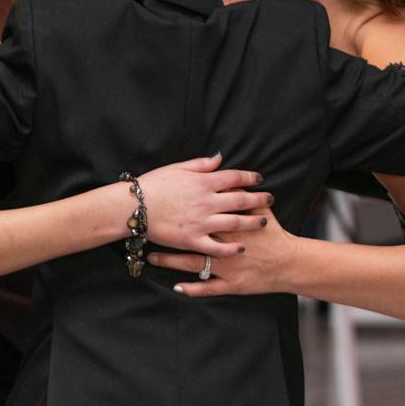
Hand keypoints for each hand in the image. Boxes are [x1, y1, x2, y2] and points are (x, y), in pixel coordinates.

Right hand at [136, 154, 269, 257]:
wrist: (133, 207)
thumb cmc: (153, 185)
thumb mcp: (177, 168)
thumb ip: (201, 164)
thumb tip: (220, 158)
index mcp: (203, 182)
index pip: (234, 177)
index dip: (249, 178)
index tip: (259, 179)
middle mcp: (207, 202)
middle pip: (240, 199)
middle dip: (259, 199)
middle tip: (271, 199)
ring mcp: (201, 222)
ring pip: (235, 222)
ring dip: (252, 222)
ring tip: (263, 221)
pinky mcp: (193, 240)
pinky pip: (217, 246)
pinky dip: (231, 247)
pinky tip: (241, 246)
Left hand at [148, 208, 295, 295]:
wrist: (291, 264)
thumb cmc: (275, 237)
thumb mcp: (262, 213)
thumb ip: (244, 197)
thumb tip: (231, 180)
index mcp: (233, 226)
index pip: (202, 214)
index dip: (180, 210)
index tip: (160, 208)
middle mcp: (227, 245)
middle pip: (192, 237)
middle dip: (169, 235)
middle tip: (147, 231)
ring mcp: (228, 267)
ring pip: (195, 264)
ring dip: (173, 261)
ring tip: (153, 257)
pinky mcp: (232, 285)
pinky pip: (208, 288)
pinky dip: (192, 288)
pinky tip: (176, 287)